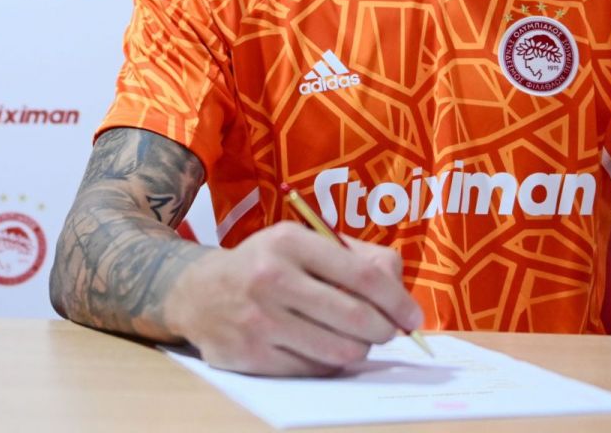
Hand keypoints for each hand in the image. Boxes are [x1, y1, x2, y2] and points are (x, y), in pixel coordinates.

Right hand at [170, 221, 423, 375]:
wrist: (198, 293)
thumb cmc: (266, 264)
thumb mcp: (303, 242)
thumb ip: (355, 256)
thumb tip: (397, 289)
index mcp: (290, 242)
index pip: (362, 275)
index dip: (396, 300)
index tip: (413, 316)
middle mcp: (272, 279)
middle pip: (355, 317)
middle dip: (384, 330)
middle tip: (389, 332)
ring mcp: (259, 321)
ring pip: (338, 351)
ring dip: (359, 349)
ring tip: (355, 339)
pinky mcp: (251, 356)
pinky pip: (313, 369)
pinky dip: (329, 364)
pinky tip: (322, 349)